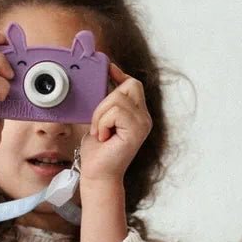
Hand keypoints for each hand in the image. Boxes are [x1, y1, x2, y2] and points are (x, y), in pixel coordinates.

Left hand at [78, 63, 152, 182]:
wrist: (97, 174)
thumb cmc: (97, 150)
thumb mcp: (100, 118)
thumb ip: (106, 101)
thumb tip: (103, 77)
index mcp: (137, 113)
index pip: (133, 84)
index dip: (119, 74)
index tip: (107, 68)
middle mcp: (144, 117)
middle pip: (130, 85)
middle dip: (106, 100)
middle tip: (99, 122)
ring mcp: (143, 124)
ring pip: (118, 99)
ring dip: (101, 115)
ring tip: (101, 132)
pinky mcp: (137, 131)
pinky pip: (116, 111)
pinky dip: (103, 122)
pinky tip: (104, 137)